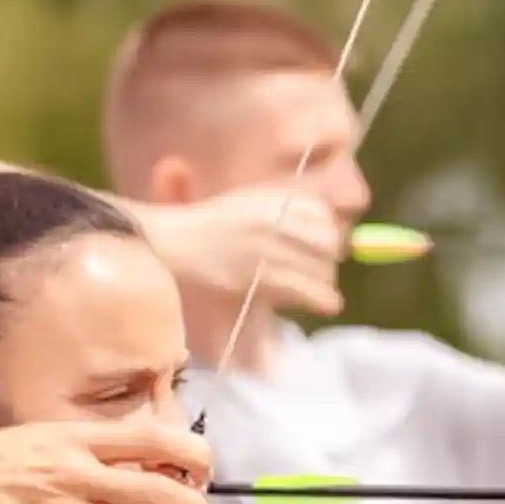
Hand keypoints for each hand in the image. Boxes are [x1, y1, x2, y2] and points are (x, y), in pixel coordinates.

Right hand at [137, 188, 346, 316]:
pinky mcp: (263, 279)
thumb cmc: (204, 230)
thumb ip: (286, 214)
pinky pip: (310, 291)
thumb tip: (336, 235)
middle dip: (328, 260)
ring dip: (324, 283)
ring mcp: (269, 249)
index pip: (322, 213)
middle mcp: (274, 220)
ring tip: (315, 291)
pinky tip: (326, 304)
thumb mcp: (246, 206)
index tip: (324, 247)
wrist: (168, 247)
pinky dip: (323, 300)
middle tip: (319, 273)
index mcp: (270, 199)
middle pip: (329, 242)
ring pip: (322, 269)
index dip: (328, 233)